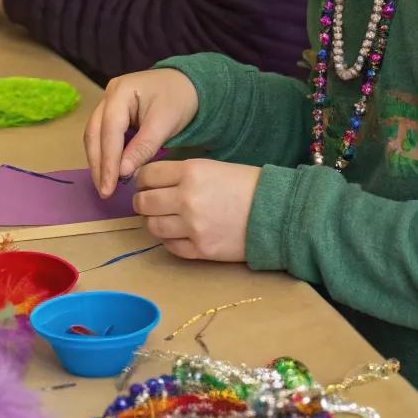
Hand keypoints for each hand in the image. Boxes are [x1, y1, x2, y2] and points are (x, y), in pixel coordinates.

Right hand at [84, 69, 199, 197]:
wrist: (188, 85)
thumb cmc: (179, 100)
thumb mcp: (165, 123)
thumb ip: (143, 147)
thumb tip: (122, 173)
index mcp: (121, 91)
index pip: (109, 130)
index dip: (108, 160)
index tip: (108, 187)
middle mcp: (109, 95)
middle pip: (94, 133)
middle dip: (98, 164)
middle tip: (104, 191)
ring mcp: (108, 103)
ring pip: (94, 135)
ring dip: (98, 162)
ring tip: (105, 186)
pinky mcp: (112, 114)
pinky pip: (102, 136)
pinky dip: (105, 155)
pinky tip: (109, 172)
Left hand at [132, 159, 260, 261]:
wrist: (276, 212)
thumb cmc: (246, 185)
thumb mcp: (212, 167)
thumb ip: (182, 173)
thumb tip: (152, 181)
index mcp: (191, 172)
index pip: (147, 175)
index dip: (142, 180)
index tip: (145, 183)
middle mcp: (187, 198)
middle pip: (144, 202)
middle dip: (142, 202)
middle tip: (148, 203)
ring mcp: (193, 226)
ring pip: (153, 226)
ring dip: (153, 222)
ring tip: (162, 219)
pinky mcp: (201, 250)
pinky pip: (170, 247)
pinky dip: (168, 240)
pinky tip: (177, 233)